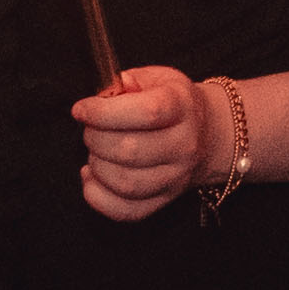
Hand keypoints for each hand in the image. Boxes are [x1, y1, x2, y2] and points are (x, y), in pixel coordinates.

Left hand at [77, 64, 204, 221]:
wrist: (207, 135)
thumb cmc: (174, 104)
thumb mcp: (158, 79)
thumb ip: (128, 82)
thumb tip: (104, 96)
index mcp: (182, 107)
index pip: (146, 113)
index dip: (104, 112)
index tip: (81, 110)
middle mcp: (184, 145)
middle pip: (130, 150)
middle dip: (95, 138)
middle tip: (90, 129)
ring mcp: (176, 177)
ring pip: (126, 183)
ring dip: (97, 166)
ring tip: (95, 151)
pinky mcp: (164, 200)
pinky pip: (126, 211)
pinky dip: (99, 197)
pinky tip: (93, 177)